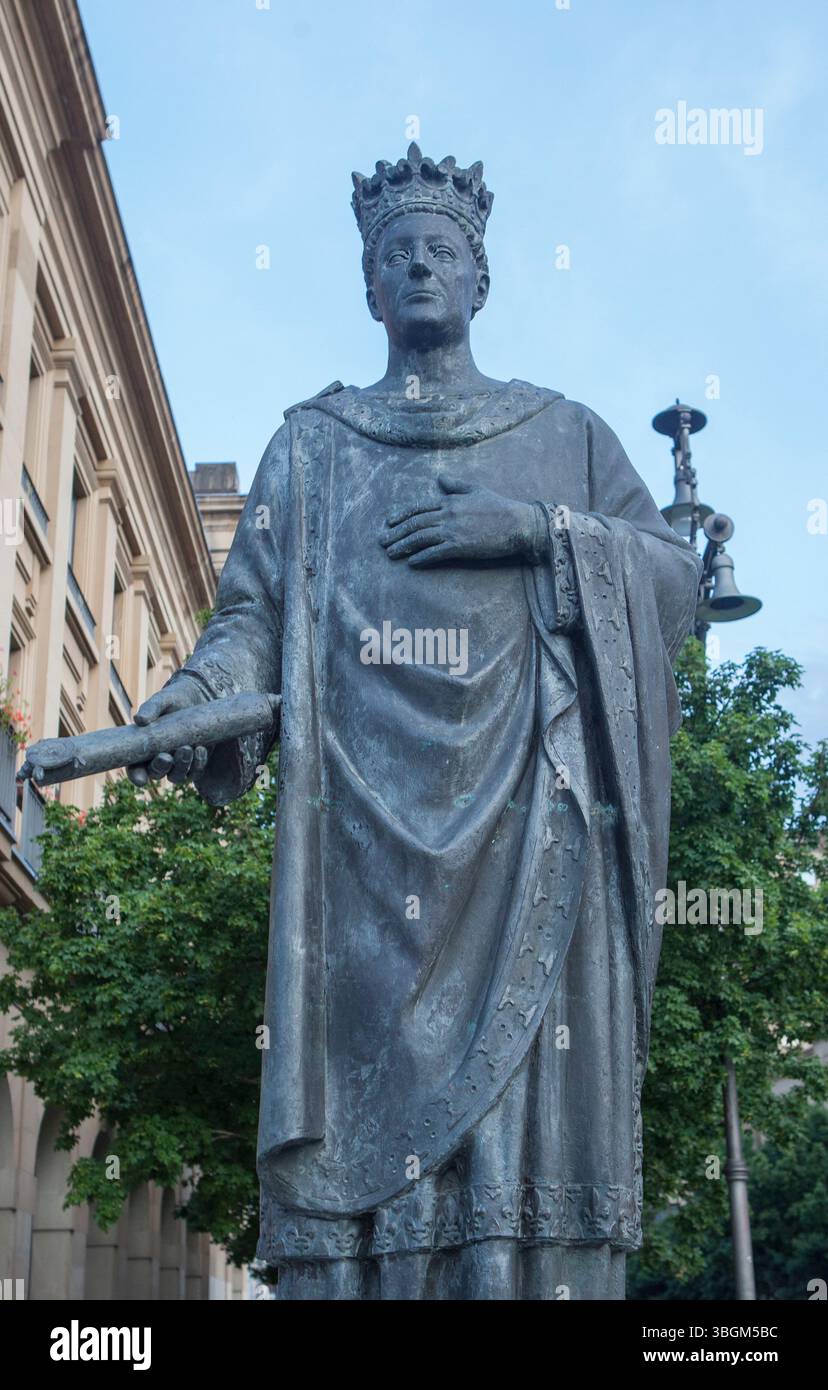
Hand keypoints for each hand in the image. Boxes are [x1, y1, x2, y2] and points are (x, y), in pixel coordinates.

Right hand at [126, 674, 209, 787]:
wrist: (197, 698)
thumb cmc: (173, 700)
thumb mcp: (162, 700)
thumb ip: (150, 708)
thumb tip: (139, 719)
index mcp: (142, 748)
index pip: (135, 768)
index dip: (136, 776)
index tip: (141, 779)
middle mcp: (158, 760)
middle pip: (156, 773)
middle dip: (160, 768)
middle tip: (166, 757)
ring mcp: (177, 763)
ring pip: (176, 776)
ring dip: (181, 766)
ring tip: (187, 748)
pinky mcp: (195, 762)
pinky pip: (195, 772)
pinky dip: (198, 764)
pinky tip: (200, 749)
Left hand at [380, 474, 543, 566]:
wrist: (518, 523)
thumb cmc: (500, 507)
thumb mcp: (476, 490)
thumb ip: (456, 485)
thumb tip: (440, 478)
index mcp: (450, 501)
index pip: (418, 507)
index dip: (401, 515)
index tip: (388, 522)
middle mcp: (447, 514)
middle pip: (414, 524)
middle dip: (396, 533)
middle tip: (382, 542)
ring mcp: (453, 530)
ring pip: (420, 538)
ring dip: (403, 546)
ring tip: (392, 553)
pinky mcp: (460, 546)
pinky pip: (435, 552)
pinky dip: (421, 557)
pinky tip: (411, 562)